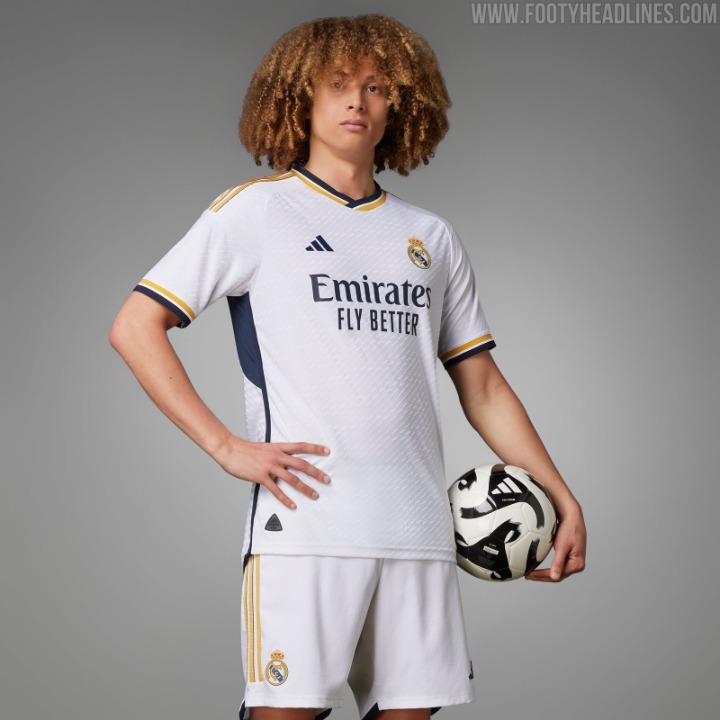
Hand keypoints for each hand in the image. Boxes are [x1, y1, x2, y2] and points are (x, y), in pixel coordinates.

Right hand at [213, 435, 330, 509]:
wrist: (230, 449)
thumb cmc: (246, 450)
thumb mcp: (265, 448)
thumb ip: (276, 454)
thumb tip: (285, 462)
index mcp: (278, 447)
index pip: (301, 446)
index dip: (315, 448)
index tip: (328, 451)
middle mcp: (277, 456)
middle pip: (301, 464)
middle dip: (316, 472)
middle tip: (327, 479)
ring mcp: (270, 467)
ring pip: (292, 479)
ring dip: (305, 488)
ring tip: (315, 495)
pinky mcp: (261, 477)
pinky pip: (276, 490)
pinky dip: (286, 499)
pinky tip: (293, 506)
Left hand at [525, 502, 585, 581]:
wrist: (572, 516)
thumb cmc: (569, 529)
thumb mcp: (562, 547)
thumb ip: (558, 563)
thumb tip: (554, 578)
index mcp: (577, 564)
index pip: (557, 575)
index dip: (542, 576)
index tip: (529, 575)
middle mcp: (577, 565)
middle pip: (557, 576)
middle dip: (542, 577)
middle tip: (527, 576)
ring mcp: (573, 561)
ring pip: (557, 571)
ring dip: (544, 574)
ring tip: (531, 574)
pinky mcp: (569, 556)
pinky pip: (557, 564)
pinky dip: (548, 567)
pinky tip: (539, 567)